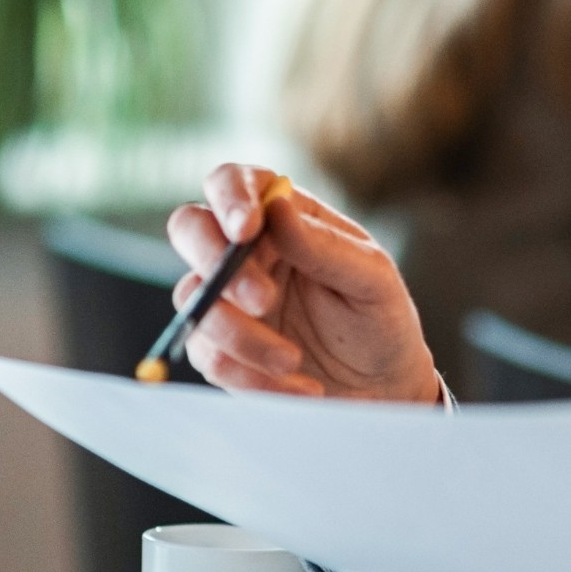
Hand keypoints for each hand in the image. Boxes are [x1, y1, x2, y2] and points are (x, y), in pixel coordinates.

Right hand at [166, 163, 440, 403]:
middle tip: (264, 300)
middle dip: (218, 263)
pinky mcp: (219, 346)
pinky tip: (297, 386)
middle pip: (190, 228)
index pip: (237, 181)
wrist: (379, 390)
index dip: (230, 195)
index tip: (247, 228)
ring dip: (242, 335)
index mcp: (287, 218)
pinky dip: (249, 375)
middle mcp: (248, 251)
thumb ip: (324, 246)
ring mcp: (226, 299)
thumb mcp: (371, 280)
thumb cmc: (380, 321)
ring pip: (195, 300)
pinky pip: (207, 354)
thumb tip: (277, 207)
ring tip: (293, 360)